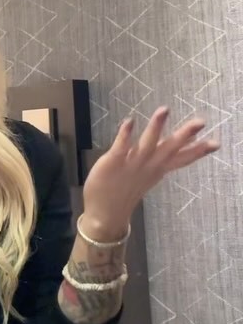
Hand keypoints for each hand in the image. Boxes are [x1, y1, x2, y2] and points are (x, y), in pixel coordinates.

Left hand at [81, 107, 219, 236]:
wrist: (105, 213)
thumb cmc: (129, 188)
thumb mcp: (153, 172)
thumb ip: (169, 157)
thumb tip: (187, 141)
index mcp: (159, 168)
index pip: (182, 158)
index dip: (199, 151)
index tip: (217, 143)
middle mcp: (149, 165)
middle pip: (170, 148)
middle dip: (185, 135)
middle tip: (201, 122)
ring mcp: (132, 164)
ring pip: (147, 144)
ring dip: (156, 127)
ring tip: (164, 110)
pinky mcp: (114, 163)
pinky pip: (121, 147)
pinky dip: (125, 135)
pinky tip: (130, 121)